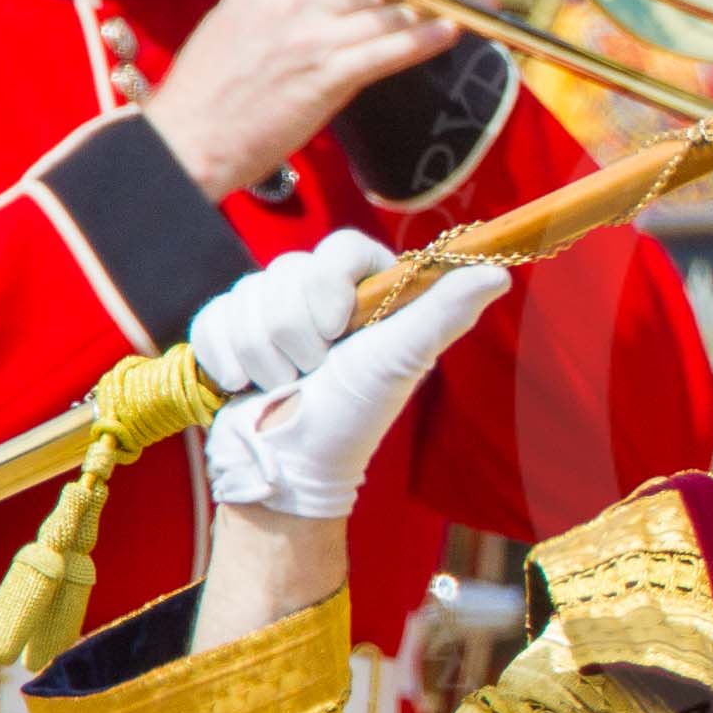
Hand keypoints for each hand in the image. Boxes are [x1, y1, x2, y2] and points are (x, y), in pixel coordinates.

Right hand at [144, 0, 458, 200]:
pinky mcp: (331, 74)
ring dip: (422, 13)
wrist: (189, 136)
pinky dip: (426, 39)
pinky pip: (392, 49)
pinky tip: (451, 31)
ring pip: (385, 14)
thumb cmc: (207, 89)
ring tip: (454, 9)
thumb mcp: (233, 19)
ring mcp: (313, 35)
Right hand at [206, 260, 510, 517]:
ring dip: (261, 352)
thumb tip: (498, 272)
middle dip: (294, 333)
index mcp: (372, 291)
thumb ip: (444, 312)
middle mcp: (324, 293)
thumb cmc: (351, 416)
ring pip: (247, 293)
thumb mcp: (401, 360)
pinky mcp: (232, 327)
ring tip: (285, 385)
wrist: (285, 465)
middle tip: (313, 372)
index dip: (328, 284)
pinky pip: (214, 313)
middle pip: (288, 270)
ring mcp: (275, 308)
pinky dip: (227, 357)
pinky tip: (244, 383)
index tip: (335, 330)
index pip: (342, 246)